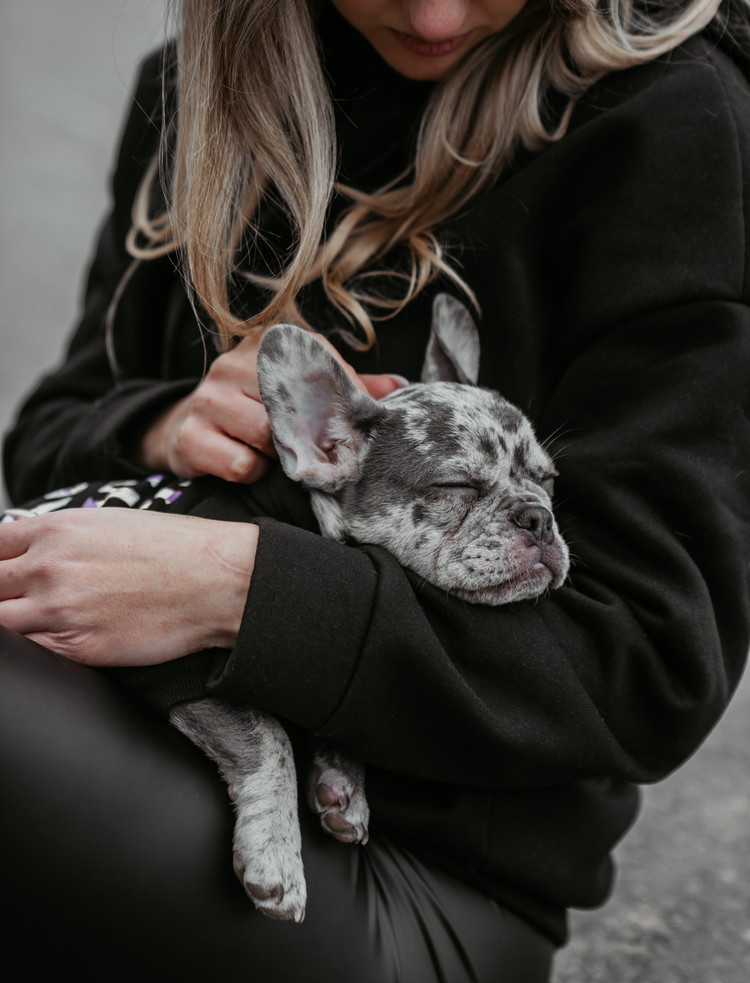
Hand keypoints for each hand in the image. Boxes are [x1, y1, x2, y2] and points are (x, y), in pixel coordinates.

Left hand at [0, 508, 256, 666]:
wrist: (218, 581)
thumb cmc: (176, 548)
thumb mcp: (110, 522)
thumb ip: (61, 537)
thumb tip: (30, 552)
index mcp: (55, 530)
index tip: (3, 574)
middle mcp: (49, 568)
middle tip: (16, 600)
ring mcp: (60, 610)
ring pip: (0, 624)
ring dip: (11, 622)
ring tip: (39, 618)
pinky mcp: (79, 648)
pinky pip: (32, 652)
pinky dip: (35, 647)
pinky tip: (56, 637)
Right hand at [139, 331, 406, 482]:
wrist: (192, 432)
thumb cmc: (259, 410)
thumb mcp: (300, 392)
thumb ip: (349, 388)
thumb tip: (399, 386)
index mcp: (266, 344)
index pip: (316, 364)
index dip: (339, 400)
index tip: (349, 425)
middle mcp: (232, 364)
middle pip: (292, 404)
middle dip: (312, 434)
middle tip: (322, 451)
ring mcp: (207, 399)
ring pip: (265, 434)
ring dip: (282, 456)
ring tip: (281, 457)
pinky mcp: (190, 437)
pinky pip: (241, 463)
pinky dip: (255, 472)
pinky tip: (252, 468)